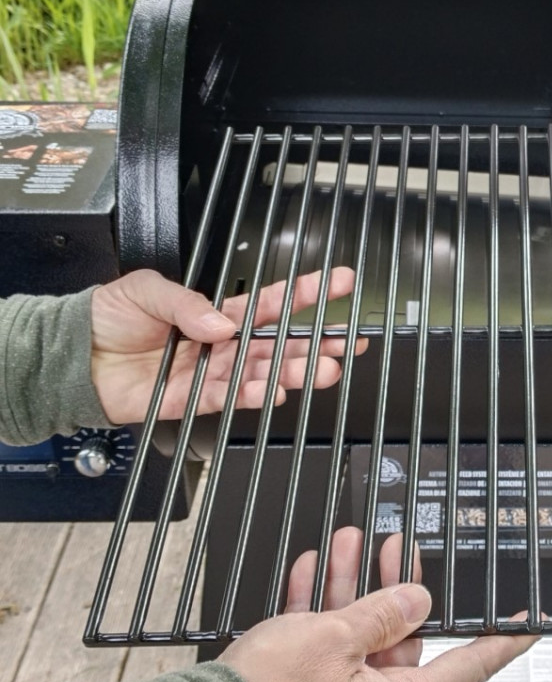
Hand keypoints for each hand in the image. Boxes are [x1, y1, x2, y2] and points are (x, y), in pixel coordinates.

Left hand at [89, 268, 364, 424]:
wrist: (76, 357)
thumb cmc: (108, 317)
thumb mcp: (147, 290)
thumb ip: (186, 302)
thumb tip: (219, 321)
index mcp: (217, 313)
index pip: (270, 302)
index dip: (306, 292)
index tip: (337, 283)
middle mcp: (221, 344)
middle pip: (278, 344)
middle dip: (314, 342)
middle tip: (344, 343)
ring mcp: (211, 372)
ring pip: (262, 372)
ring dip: (293, 372)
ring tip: (322, 370)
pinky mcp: (193, 399)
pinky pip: (229, 398)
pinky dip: (251, 395)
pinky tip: (274, 391)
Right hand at [220, 527, 538, 681]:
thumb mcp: (336, 640)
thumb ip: (382, 615)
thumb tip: (416, 599)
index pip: (466, 665)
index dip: (502, 640)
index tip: (530, 622)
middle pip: (402, 632)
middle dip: (396, 583)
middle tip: (400, 546)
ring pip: (359, 627)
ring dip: (354, 582)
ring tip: (353, 541)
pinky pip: (323, 636)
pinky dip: (319, 601)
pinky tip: (314, 568)